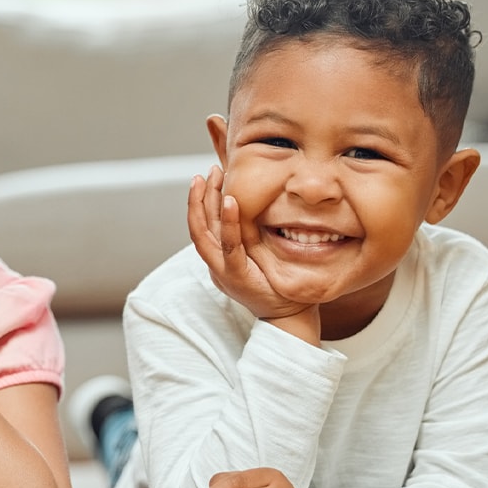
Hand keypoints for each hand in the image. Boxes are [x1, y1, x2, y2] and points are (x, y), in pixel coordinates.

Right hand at [188, 166, 308, 320]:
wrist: (288, 315)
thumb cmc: (277, 283)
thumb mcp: (258, 255)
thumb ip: (250, 237)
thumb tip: (253, 208)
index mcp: (218, 260)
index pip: (202, 226)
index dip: (201, 202)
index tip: (207, 178)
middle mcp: (215, 264)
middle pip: (198, 225)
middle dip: (199, 196)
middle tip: (208, 172)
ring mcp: (222, 271)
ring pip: (205, 233)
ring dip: (206, 202)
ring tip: (212, 178)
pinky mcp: (237, 276)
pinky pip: (229, 246)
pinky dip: (229, 223)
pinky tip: (232, 201)